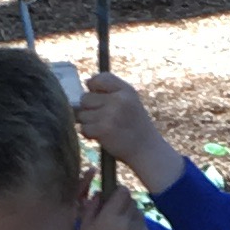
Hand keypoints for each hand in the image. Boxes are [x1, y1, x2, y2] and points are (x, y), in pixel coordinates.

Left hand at [73, 68, 183, 192]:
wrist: (146, 150)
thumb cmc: (135, 126)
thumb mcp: (131, 101)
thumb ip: (111, 91)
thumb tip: (84, 84)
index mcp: (126, 90)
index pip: (99, 78)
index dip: (93, 87)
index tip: (97, 97)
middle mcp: (118, 99)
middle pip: (85, 98)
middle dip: (89, 109)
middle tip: (102, 117)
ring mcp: (110, 114)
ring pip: (82, 114)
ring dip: (89, 123)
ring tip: (104, 127)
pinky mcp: (103, 129)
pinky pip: (84, 128)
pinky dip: (89, 134)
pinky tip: (102, 136)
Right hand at [76, 179, 149, 229]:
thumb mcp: (84, 228)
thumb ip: (92, 207)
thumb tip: (99, 194)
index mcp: (111, 216)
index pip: (123, 191)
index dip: (117, 191)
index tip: (111, 197)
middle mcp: (128, 221)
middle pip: (132, 200)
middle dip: (123, 202)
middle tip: (113, 212)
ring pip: (138, 211)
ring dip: (130, 213)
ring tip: (119, 225)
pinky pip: (142, 224)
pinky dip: (136, 225)